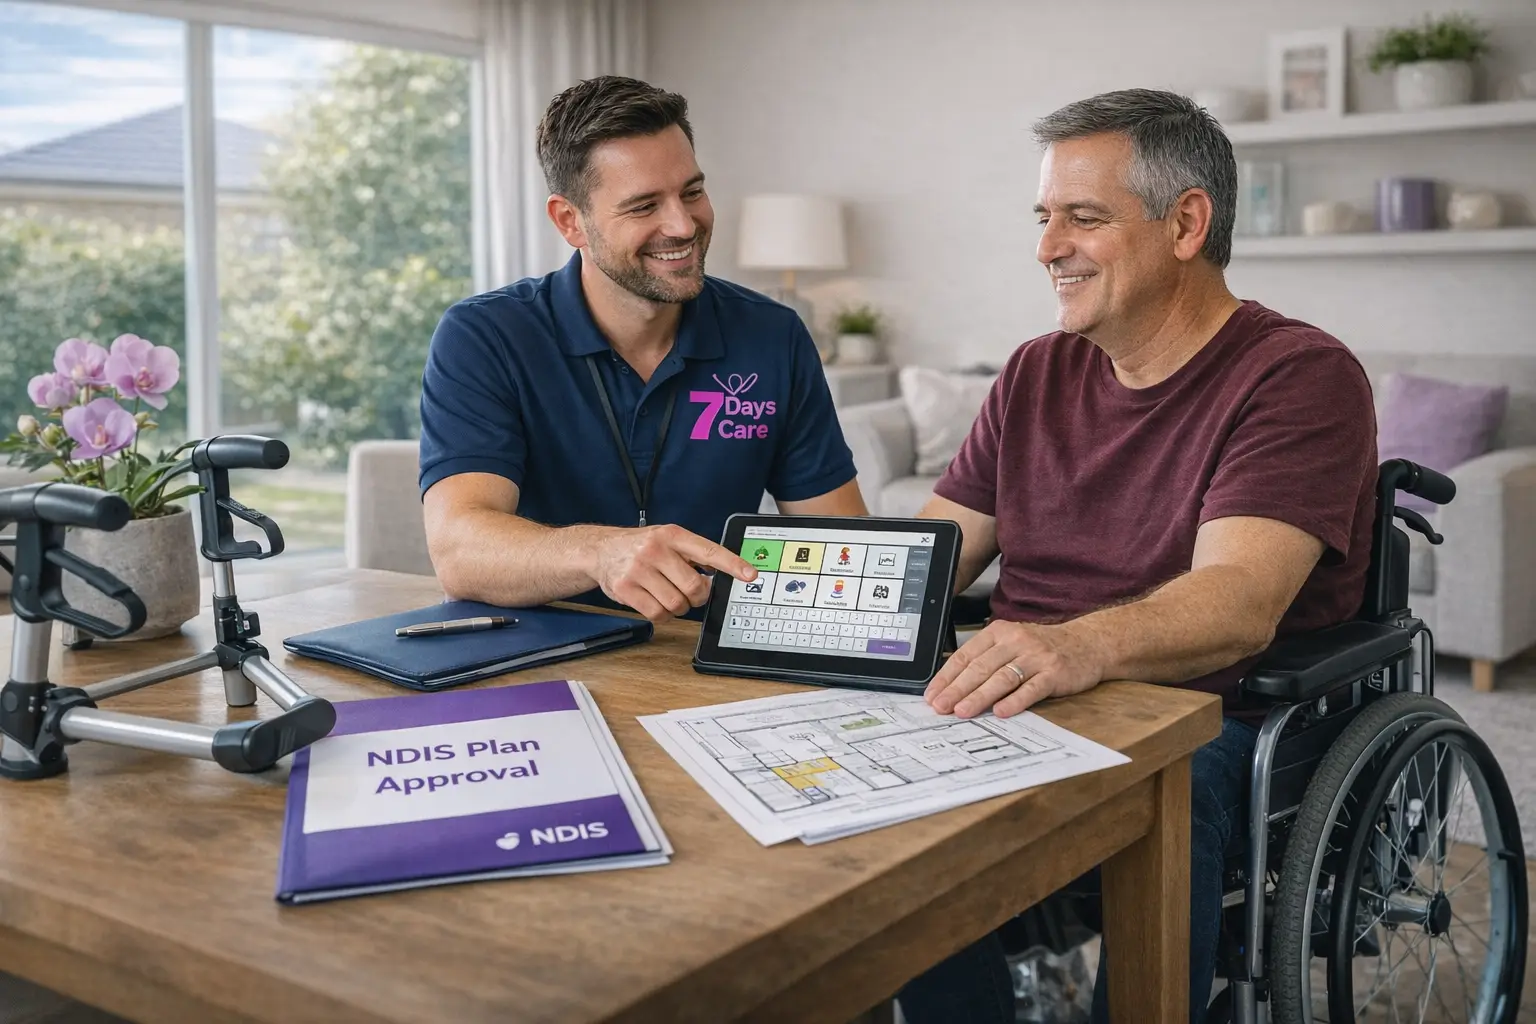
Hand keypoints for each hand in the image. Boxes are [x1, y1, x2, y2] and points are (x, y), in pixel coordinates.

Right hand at [591, 524, 755, 622]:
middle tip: (690, 592)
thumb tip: (723, 570)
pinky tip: (655, 602)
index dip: (732, 564)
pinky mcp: (625, 588)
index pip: (709, 551)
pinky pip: (657, 614)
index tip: (750, 575)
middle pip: (695, 587)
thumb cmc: (641, 547)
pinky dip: (662, 615)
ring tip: (667, 594)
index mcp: (672, 535)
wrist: (601, 550)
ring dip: (678, 607)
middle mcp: (655, 549)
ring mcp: (638, 570)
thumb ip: (693, 553)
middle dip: (697, 596)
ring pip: (677, 604)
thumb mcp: (668, 539)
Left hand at [925, 619, 1107, 718]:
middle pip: (980, 667)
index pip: (965, 655)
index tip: (931, 695)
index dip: (946, 677)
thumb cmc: (1043, 649)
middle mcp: (1016, 641)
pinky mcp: (1055, 672)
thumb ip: (986, 660)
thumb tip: (953, 686)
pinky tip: (1000, 712)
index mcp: (1000, 632)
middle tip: (940, 707)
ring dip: (979, 697)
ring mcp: (1036, 656)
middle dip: (956, 690)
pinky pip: (1031, 688)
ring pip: (1001, 678)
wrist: (1088, 644)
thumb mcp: (1012, 644)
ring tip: (962, 712)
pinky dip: (1015, 701)